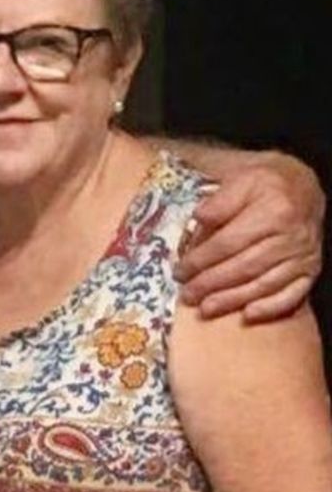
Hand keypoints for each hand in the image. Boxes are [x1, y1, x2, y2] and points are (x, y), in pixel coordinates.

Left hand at [175, 152, 324, 320]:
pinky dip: (271, 307)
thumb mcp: (239, 176)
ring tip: (206, 309)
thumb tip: (199, 218)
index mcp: (273, 209)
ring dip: (234, 299)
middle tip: (188, 295)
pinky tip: (248, 315)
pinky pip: (293, 294)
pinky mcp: (311, 269)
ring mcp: (303, 255)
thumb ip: (219, 199)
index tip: (180, 271)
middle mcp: (291, 235)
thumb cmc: (263, 181)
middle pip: (246, 266)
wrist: (302, 185)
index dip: (202, 260)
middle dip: (212, 284)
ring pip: (265, 283)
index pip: (230, 241)